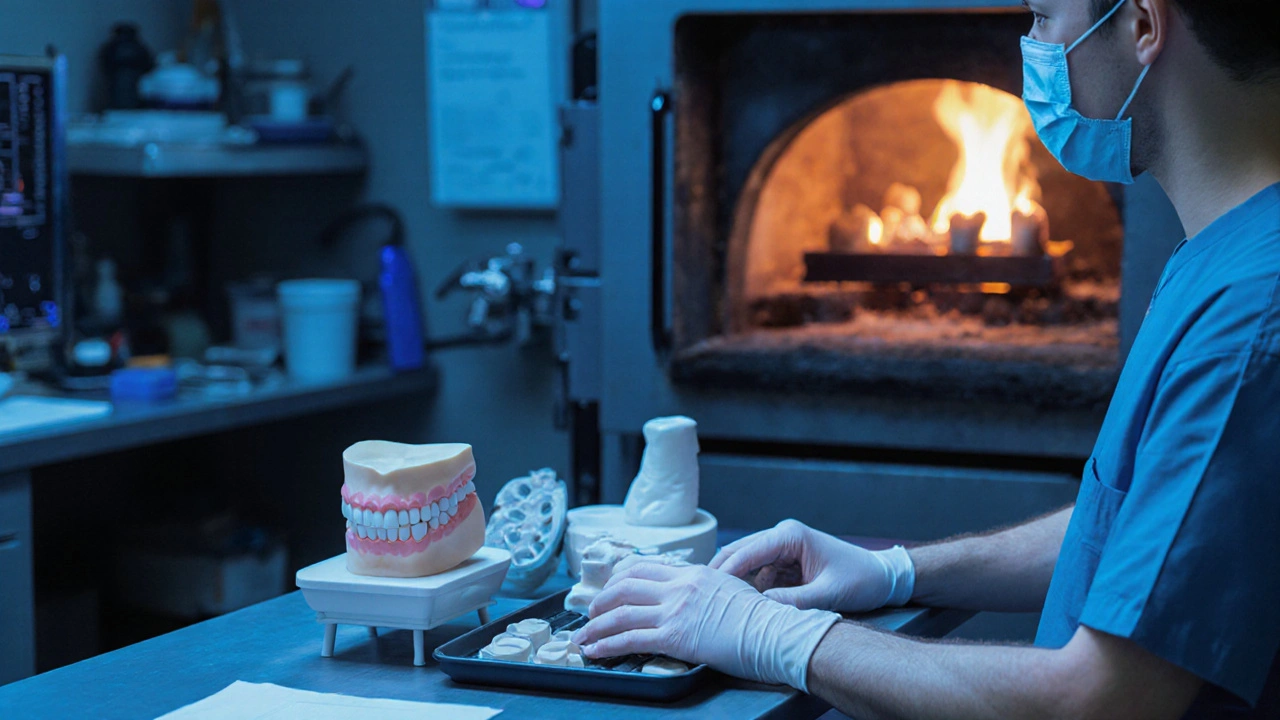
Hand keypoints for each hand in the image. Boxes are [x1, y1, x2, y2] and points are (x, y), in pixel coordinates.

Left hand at [572, 561, 839, 690]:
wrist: (776, 632)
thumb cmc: (763, 619)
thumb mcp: (730, 590)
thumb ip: (706, 590)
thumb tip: (694, 598)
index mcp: (693, 573)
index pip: (644, 568)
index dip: (619, 578)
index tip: (609, 588)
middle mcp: (680, 586)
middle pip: (625, 585)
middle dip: (601, 600)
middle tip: (590, 614)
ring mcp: (676, 610)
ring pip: (620, 612)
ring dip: (595, 626)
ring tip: (583, 637)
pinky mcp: (675, 636)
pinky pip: (629, 638)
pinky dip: (606, 644)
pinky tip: (595, 650)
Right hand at [710, 519, 913, 612]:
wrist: (882, 578)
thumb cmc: (861, 580)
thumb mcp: (828, 594)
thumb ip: (793, 603)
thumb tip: (760, 610)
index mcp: (790, 535)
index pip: (748, 550)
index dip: (726, 571)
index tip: (707, 589)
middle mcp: (781, 536)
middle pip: (739, 553)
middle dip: (720, 574)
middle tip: (697, 595)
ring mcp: (781, 548)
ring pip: (745, 565)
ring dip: (733, 584)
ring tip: (712, 604)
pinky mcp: (784, 562)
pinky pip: (758, 575)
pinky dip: (748, 589)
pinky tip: (736, 606)